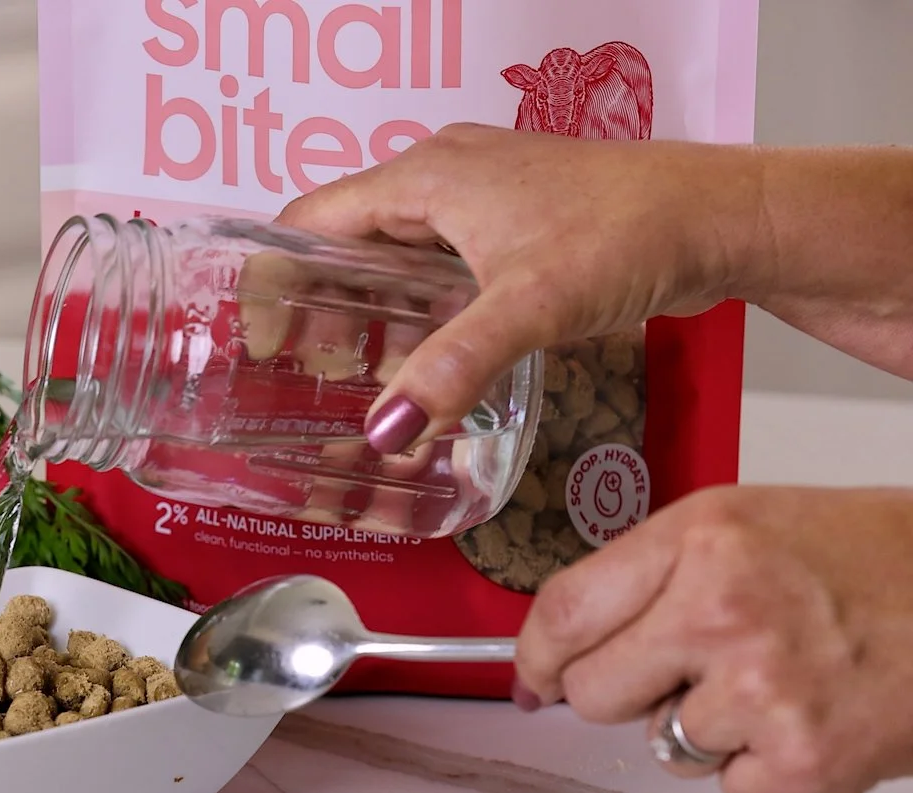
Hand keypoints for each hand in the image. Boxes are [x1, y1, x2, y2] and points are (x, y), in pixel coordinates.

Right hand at [276, 124, 761, 453]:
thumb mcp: (528, 305)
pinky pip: (438, 262)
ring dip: (370, 308)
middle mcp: (444, 175)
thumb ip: (451, 369)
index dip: (274, 278)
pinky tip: (426, 355)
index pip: (310, 219)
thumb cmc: (632, 230)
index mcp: (425, 176)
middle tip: (310, 373)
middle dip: (320, 305)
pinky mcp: (514, 225)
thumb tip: (386, 429)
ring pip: (393, 252)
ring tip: (357, 373)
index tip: (259, 339)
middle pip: (346, 239)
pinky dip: (417, 305)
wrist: (723, 217)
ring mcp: (481, 198)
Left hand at [513, 485, 912, 792]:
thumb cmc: (863, 556)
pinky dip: (762, 768)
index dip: (536, 657)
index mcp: (699, 544)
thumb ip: (642, 575)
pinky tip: (805, 718)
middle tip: (689, 667)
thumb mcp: (737, 524)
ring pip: (661, 744)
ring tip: (775, 679)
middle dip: (626, 690)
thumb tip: (553, 651)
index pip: (564, 615)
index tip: (535, 677)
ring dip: (705, 727)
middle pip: (594, 693)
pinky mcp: (805, 760)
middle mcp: (722, 614)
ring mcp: (764, 692)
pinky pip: (729, 789)